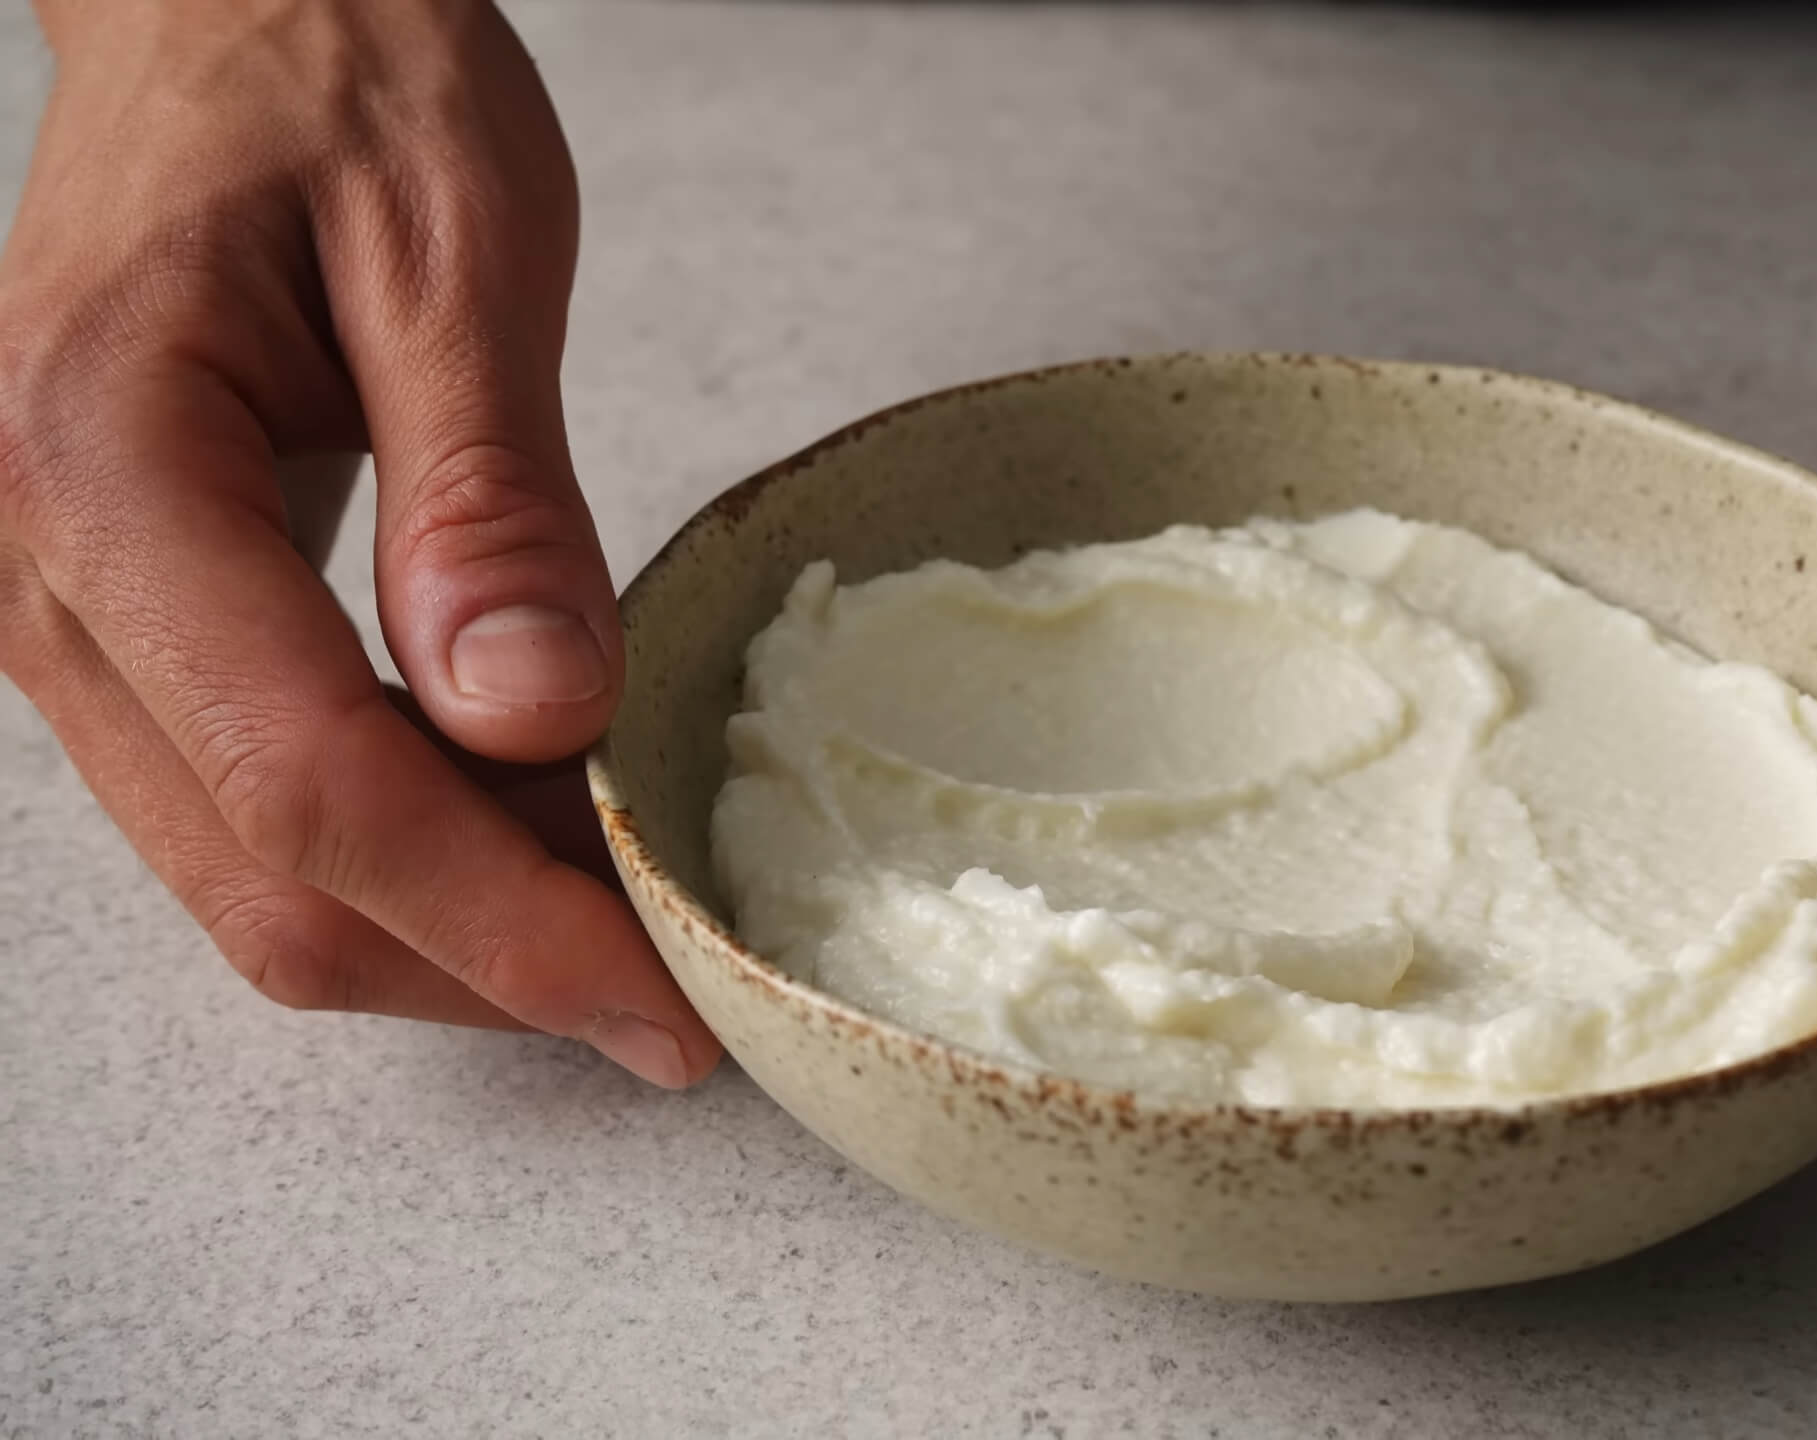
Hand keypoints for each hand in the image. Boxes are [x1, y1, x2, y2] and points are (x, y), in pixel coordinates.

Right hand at [0, 0, 718, 1083]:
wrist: (226, 9)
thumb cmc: (334, 74)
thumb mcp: (457, 249)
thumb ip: (487, 496)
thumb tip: (536, 721)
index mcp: (105, 468)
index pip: (313, 785)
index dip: (501, 925)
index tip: (660, 997)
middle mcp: (32, 574)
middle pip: (269, 882)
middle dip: (487, 966)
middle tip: (675, 991)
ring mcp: (52, 614)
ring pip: (252, 874)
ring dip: (451, 926)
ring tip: (628, 909)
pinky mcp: (112, 624)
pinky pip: (252, 800)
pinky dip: (407, 848)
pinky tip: (536, 825)